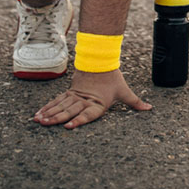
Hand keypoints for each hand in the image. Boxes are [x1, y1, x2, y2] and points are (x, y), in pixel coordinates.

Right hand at [34, 68, 151, 128]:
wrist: (101, 61)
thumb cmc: (113, 79)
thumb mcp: (124, 91)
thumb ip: (135, 102)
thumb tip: (149, 108)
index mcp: (97, 104)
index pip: (87, 114)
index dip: (78, 120)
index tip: (68, 126)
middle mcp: (84, 101)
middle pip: (69, 110)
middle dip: (56, 118)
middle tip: (44, 124)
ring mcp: (75, 97)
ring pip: (60, 106)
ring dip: (48, 113)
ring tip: (38, 120)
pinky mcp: (70, 93)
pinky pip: (57, 101)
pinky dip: (48, 107)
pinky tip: (39, 114)